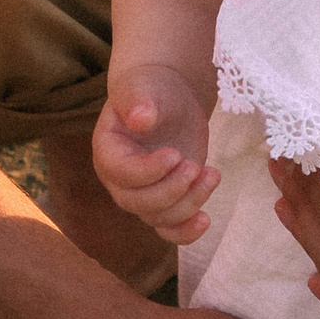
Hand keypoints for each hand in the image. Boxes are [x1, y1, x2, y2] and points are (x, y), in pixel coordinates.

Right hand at [94, 65, 218, 246]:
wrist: (168, 100)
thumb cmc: (151, 89)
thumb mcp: (144, 86)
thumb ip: (138, 101)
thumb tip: (140, 119)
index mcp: (107, 151)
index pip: (122, 173)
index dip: (149, 171)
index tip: (177, 154)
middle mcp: (119, 180)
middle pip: (139, 203)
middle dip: (172, 190)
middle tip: (194, 165)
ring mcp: (142, 194)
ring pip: (159, 218)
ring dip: (189, 203)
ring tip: (212, 174)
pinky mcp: (166, 201)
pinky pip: (170, 230)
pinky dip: (187, 231)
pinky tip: (206, 219)